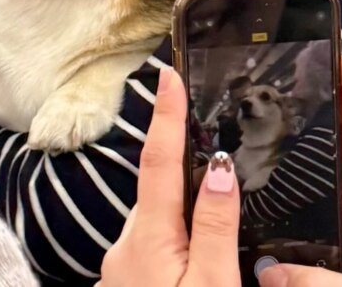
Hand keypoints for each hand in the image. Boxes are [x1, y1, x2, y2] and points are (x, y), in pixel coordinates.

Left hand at [98, 66, 240, 285]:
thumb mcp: (213, 284)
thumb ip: (216, 229)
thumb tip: (220, 170)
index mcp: (149, 239)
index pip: (159, 162)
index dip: (167, 116)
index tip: (169, 76)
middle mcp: (125, 248)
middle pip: (160, 196)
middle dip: (184, 177)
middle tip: (219, 166)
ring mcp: (120, 270)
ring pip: (156, 226)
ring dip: (180, 220)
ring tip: (213, 243)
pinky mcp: (124, 286)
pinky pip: (150, 253)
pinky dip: (171, 249)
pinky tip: (189, 269)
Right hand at [259, 52, 341, 285]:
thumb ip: (319, 283)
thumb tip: (267, 271)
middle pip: (325, 172)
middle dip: (303, 135)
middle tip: (271, 96)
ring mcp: (338, 254)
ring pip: (299, 212)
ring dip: (273, 190)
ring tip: (237, 157)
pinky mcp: (323, 278)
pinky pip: (289, 250)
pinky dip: (266, 237)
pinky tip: (237, 232)